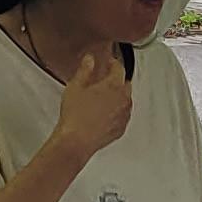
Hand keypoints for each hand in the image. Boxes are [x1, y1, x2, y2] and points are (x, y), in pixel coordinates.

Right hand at [49, 43, 131, 165]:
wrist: (76, 141)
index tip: (108, 62)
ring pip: (127, 101)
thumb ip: (85, 70)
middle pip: (126, 84)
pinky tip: (105, 113)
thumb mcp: (75, 86)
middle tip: (106, 79)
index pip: (119, 68)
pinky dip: (117, 112)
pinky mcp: (120, 129)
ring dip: (119, 96)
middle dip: (118, 79)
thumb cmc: (75, 116)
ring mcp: (123, 116)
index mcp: (113, 86)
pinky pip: (123, 116)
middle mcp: (122, 100)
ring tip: (104, 96)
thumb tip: (90, 60)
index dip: (113, 62)